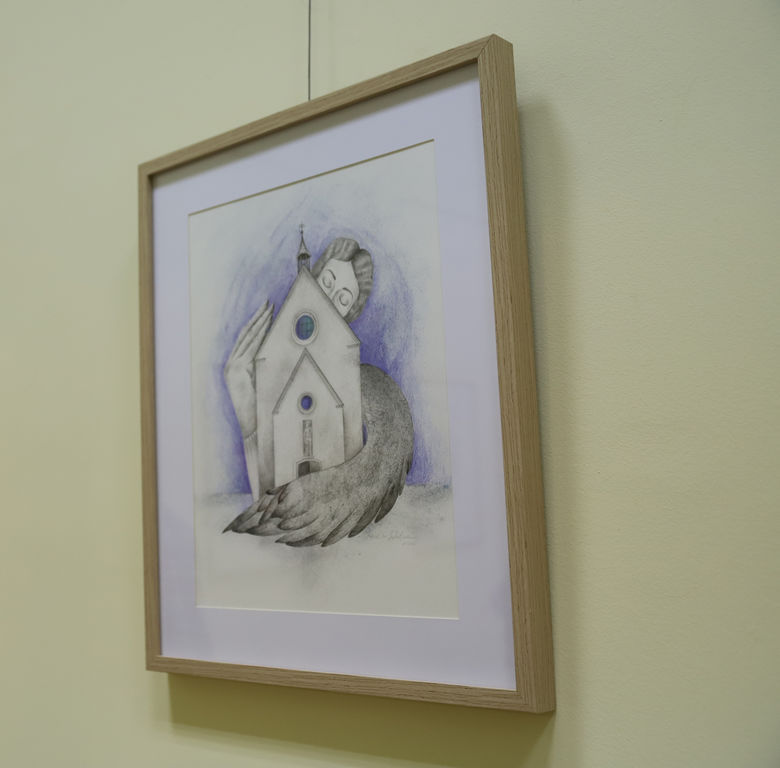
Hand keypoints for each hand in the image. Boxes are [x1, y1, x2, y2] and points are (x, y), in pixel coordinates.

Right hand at [223, 301, 272, 437]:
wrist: (255, 427)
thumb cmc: (263, 408)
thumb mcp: (263, 381)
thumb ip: (265, 366)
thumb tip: (278, 349)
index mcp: (237, 367)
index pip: (247, 339)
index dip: (256, 324)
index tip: (266, 311)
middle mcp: (232, 364)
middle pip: (246, 334)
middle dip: (258, 317)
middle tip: (268, 303)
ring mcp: (233, 366)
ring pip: (248, 338)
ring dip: (259, 322)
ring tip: (269, 309)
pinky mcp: (237, 370)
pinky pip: (250, 346)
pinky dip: (259, 334)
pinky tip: (267, 323)